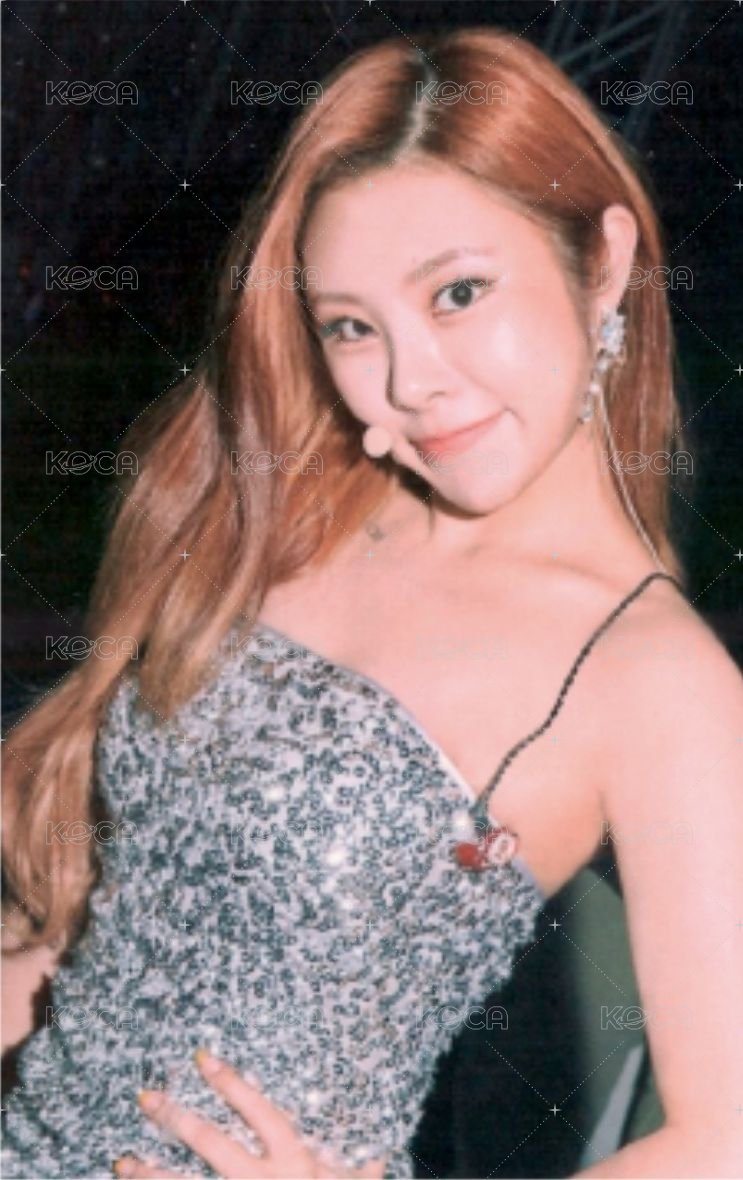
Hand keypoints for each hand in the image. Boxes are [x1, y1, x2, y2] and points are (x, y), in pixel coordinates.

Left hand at [112, 1048, 386, 1178]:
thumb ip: (361, 1177)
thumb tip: (378, 1161)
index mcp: (294, 1161)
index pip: (257, 1110)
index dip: (229, 1082)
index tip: (200, 1057)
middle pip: (210, 1143)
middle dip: (174, 1117)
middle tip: (145, 1097)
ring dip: (149, 1175)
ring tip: (121, 1162)